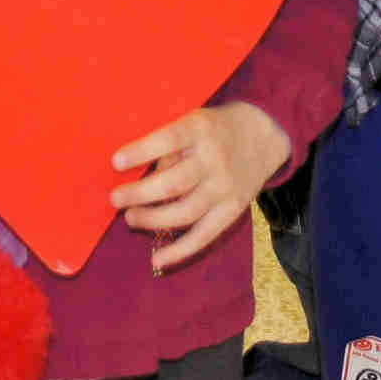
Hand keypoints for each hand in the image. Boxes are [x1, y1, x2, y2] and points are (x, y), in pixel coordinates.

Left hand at [112, 101, 289, 270]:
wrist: (264, 133)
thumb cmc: (216, 127)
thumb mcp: (194, 121)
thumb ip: (170, 146)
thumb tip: (138, 175)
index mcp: (200, 130)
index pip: (168, 140)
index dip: (140, 152)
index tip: (115, 162)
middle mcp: (214, 160)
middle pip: (174, 183)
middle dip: (140, 194)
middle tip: (115, 199)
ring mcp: (225, 188)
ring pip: (186, 212)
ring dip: (153, 220)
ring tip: (130, 218)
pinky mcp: (233, 210)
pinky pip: (205, 235)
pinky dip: (180, 250)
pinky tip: (157, 258)